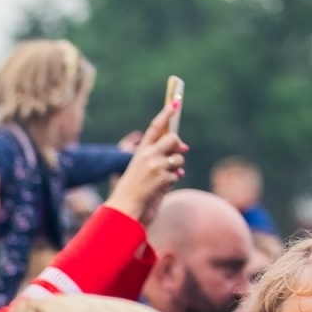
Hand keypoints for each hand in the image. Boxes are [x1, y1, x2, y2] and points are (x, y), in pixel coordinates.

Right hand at [103, 100, 186, 226]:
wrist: (126, 208)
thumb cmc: (135, 189)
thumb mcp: (144, 169)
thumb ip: (159, 156)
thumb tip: (184, 148)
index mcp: (140, 151)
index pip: (155, 128)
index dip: (166, 114)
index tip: (176, 102)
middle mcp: (147, 155)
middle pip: (173, 139)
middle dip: (178, 146)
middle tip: (181, 151)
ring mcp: (155, 166)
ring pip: (179, 158)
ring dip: (177, 167)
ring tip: (164, 178)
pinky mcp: (163, 178)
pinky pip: (177, 174)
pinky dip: (174, 180)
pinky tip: (162, 187)